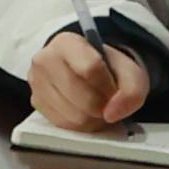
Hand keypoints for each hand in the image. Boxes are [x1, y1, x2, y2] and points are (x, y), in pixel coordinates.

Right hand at [24, 30, 151, 132]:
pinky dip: (81, 125)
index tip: (116, 90)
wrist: (86, 70)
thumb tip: (112, 114)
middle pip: (83, 97)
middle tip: (108, 101)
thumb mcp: (129, 70)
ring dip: (94, 118)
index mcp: (66, 43)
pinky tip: (85, 113)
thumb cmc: (106, 68)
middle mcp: (44, 60)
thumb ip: (132, 90)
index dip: (110, 87)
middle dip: (103, 106)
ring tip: (98, 107)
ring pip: (75, 116)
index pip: (91, 69)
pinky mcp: (36, 102)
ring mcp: (37, 82)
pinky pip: (65, 125)